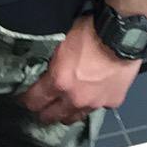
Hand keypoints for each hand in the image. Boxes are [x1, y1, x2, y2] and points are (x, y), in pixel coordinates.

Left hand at [17, 14, 142, 125]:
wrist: (122, 33)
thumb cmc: (92, 30)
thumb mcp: (63, 42)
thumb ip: (55, 63)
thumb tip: (50, 69)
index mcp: (58, 81)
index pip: (34, 100)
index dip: (26, 101)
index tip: (24, 100)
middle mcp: (74, 97)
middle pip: (52, 116)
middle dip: (44, 112)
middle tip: (42, 108)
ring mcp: (95, 102)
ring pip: (75, 116)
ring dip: (68, 112)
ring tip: (65, 107)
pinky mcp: (112, 101)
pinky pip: (100, 106)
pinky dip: (96, 101)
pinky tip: (95, 92)